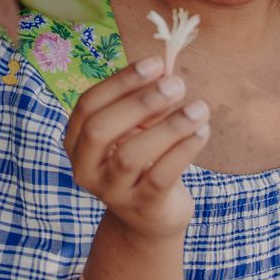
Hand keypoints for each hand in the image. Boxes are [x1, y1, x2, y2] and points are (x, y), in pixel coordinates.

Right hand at [63, 56, 210, 239]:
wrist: (150, 216)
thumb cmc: (143, 160)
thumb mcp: (137, 129)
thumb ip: (145, 103)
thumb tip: (167, 72)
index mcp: (77, 140)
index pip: (89, 104)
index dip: (121, 81)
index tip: (156, 62)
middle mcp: (85, 167)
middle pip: (100, 130)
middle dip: (140, 103)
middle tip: (177, 84)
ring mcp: (111, 191)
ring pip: (130, 156)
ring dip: (168, 127)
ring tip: (199, 108)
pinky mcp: (141, 207)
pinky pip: (160, 177)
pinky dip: (183, 151)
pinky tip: (202, 132)